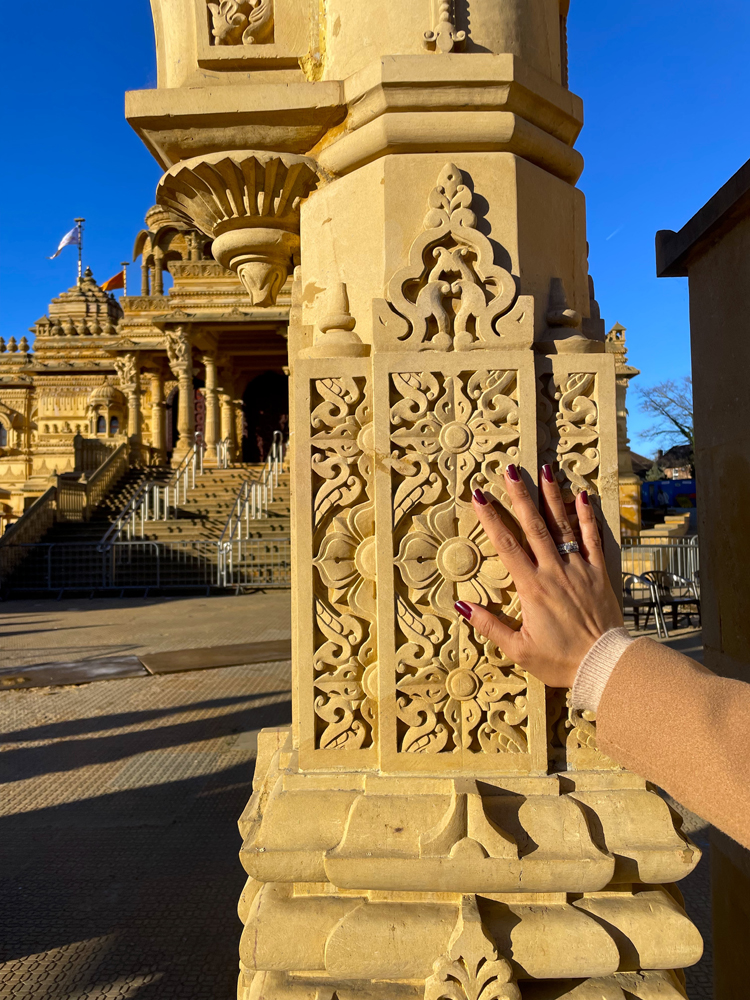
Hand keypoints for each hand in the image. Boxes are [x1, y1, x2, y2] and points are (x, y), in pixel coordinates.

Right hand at [454, 464, 622, 688]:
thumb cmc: (559, 660)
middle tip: (510, 469)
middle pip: (534, 526)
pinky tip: (581, 496)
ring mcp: (579, 569)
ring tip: (544, 469)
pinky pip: (593, 539)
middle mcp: (554, 571)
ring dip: (552, 496)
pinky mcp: (599, 573)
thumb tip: (461, 605)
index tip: (479, 496)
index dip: (491, 518)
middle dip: (520, 496)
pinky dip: (587, 517)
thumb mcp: (518, 649)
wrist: (604, 665)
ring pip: (562, 526)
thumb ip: (489, 625)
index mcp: (532, 587)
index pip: (506, 545)